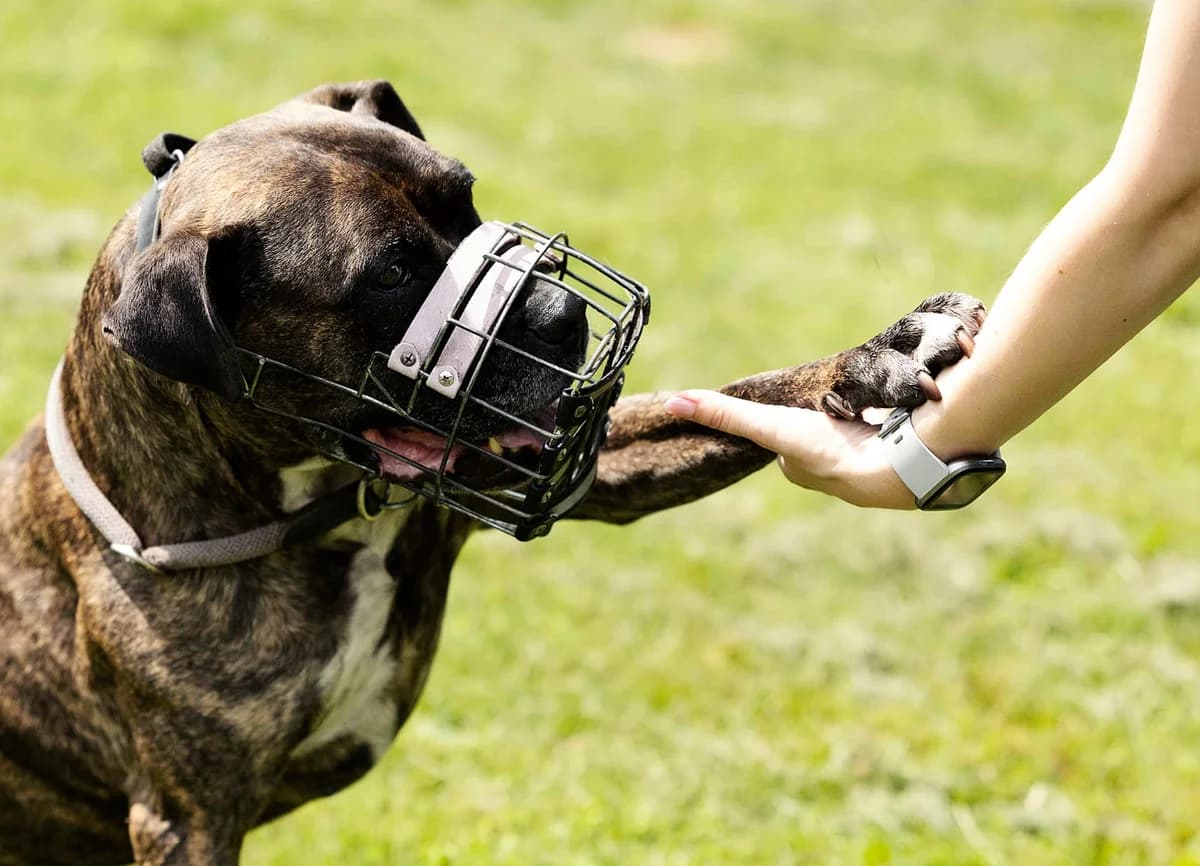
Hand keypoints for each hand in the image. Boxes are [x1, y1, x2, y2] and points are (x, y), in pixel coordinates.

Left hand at [662, 392, 916, 508]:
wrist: (890, 468)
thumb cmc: (824, 450)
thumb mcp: (768, 426)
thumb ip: (725, 414)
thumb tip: (671, 403)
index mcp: (799, 468)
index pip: (785, 435)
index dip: (788, 417)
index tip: (794, 406)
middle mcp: (828, 470)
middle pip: (816, 430)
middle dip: (821, 415)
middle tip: (829, 400)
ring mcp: (863, 460)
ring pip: (850, 428)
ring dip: (855, 413)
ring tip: (860, 402)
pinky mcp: (895, 450)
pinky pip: (883, 425)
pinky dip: (883, 414)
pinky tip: (890, 407)